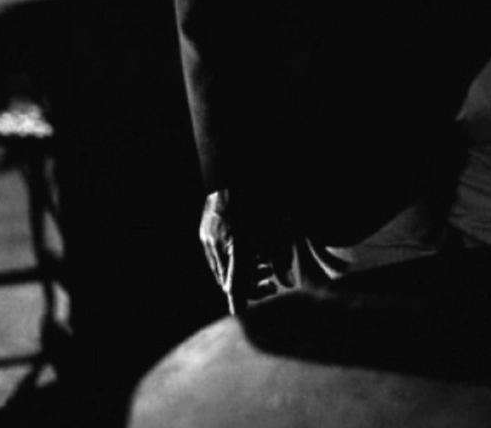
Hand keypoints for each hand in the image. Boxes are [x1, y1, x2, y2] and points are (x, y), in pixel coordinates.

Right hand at [199, 189, 289, 313]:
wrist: (234, 170)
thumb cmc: (261, 197)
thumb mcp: (278, 226)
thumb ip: (281, 256)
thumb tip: (286, 282)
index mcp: (238, 248)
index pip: (236, 288)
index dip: (238, 306)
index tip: (240, 320)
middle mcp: (220, 247)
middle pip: (229, 282)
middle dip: (249, 287)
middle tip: (270, 284)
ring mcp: (209, 240)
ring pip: (222, 270)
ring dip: (241, 273)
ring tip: (264, 265)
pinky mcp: (205, 232)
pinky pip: (217, 256)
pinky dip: (232, 260)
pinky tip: (249, 251)